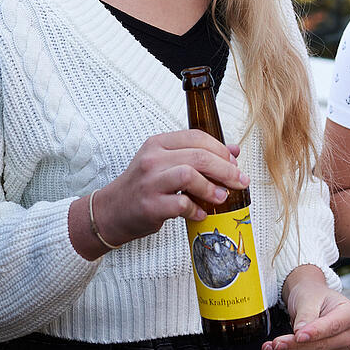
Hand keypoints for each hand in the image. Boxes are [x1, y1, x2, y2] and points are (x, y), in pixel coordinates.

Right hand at [90, 130, 248, 246]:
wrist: (111, 211)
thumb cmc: (142, 187)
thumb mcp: (166, 164)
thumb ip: (197, 155)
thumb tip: (233, 151)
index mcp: (158, 144)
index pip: (196, 137)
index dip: (220, 149)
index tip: (233, 162)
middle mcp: (152, 159)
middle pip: (198, 156)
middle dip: (225, 169)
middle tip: (239, 181)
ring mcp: (150, 182)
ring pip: (190, 175)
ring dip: (211, 187)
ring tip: (221, 197)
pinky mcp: (150, 205)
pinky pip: (181, 204)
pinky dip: (196, 209)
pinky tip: (200, 213)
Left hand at [264, 275, 349, 349]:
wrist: (311, 300)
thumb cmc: (312, 295)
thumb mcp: (308, 298)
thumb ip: (306, 315)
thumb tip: (299, 334)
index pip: (333, 327)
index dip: (315, 333)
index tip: (297, 336)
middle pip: (323, 347)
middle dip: (295, 347)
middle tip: (274, 344)